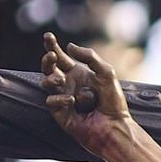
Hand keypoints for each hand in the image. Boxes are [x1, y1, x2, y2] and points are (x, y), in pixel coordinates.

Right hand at [40, 32, 131, 151]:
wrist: (115, 126)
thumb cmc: (113, 101)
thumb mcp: (106, 73)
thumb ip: (90, 57)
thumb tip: (69, 47)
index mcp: (78, 74)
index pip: (60, 57)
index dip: (52, 46)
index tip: (48, 36)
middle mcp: (68, 85)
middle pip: (49, 68)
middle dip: (47, 60)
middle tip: (52, 56)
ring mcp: (62, 98)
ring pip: (46, 83)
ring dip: (52, 78)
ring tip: (62, 79)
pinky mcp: (60, 113)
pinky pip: (51, 101)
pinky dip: (60, 98)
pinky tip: (72, 101)